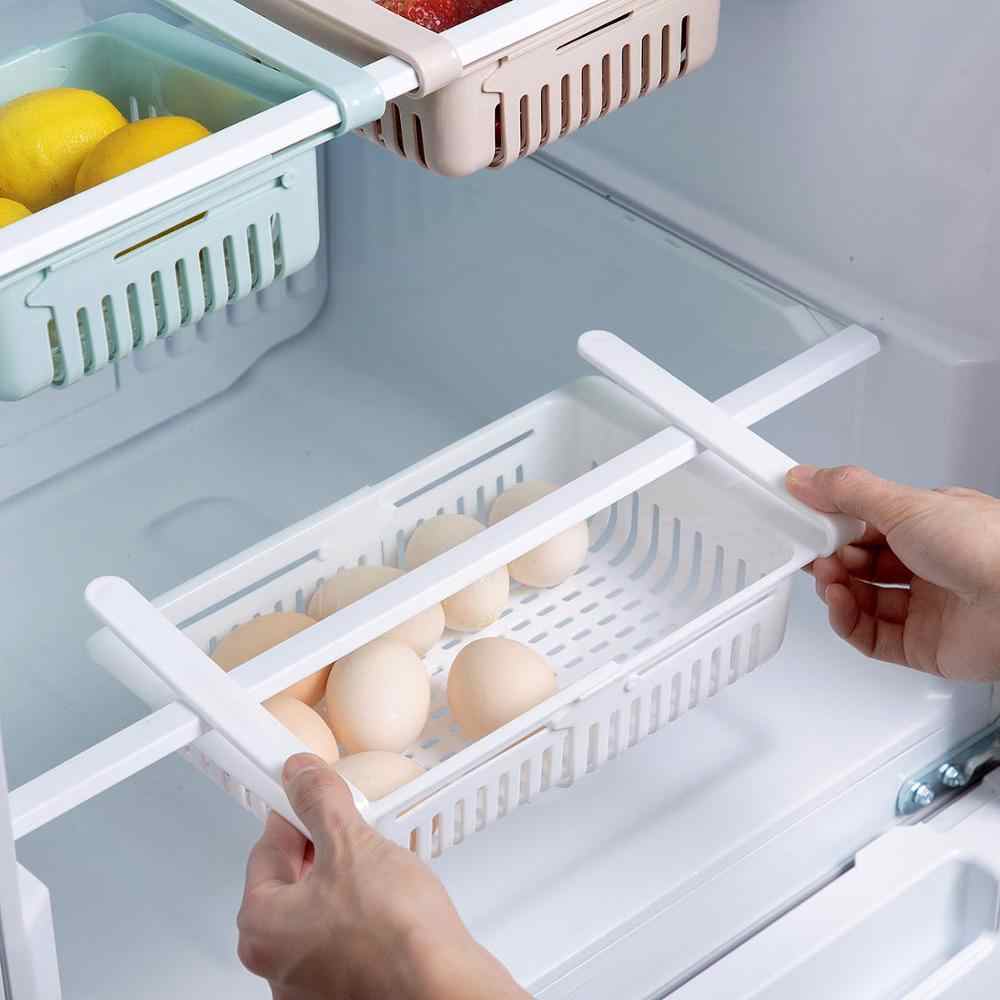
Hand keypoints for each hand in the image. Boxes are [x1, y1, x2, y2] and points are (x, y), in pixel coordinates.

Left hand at [237, 754, 529, 999]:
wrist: (442, 984)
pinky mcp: (346, 989)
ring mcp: (310, 984)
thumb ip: (319, 801)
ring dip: (345, 885)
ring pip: (319, 911)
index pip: (266, 848)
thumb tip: (300, 777)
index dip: (295, 814)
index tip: (314, 798)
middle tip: (356, 837)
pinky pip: (344, 939)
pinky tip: (389, 905)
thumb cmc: (394, 932)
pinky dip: (361, 918)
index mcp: (261, 926)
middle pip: (291, 882)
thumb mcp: (352, 842)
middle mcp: (276, 963)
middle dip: (323, 852)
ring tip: (380, 873)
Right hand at [786, 465, 999, 680]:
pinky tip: (839, 602)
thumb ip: (848, 491)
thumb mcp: (905, 503)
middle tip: (812, 550)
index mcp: (933, 525)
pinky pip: (869, 636)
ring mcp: (927, 607)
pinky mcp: (922, 646)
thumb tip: (805, 478)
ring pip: (862, 600)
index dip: (835, 523)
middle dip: (831, 557)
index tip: (808, 519)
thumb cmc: (988, 548)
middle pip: (862, 563)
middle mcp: (931, 566)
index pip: (869, 523)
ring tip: (826, 576)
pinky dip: (846, 620)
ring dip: (835, 587)